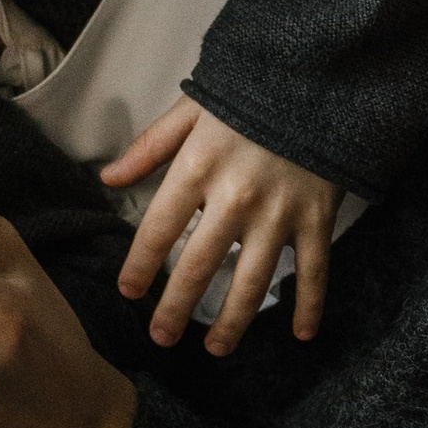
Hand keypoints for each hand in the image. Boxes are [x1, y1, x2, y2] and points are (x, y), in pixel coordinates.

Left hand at [105, 100, 339, 353]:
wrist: (319, 78)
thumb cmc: (251, 92)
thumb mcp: (194, 107)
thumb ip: (151, 146)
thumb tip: (108, 178)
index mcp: (198, 167)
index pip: (158, 229)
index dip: (140, 265)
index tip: (128, 291)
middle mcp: (235, 197)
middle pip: (199, 266)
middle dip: (176, 307)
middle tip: (162, 337)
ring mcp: (279, 212)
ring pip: (252, 280)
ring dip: (232, 320)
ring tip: (216, 349)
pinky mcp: (317, 217)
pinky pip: (313, 270)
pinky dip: (310, 304)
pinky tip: (302, 333)